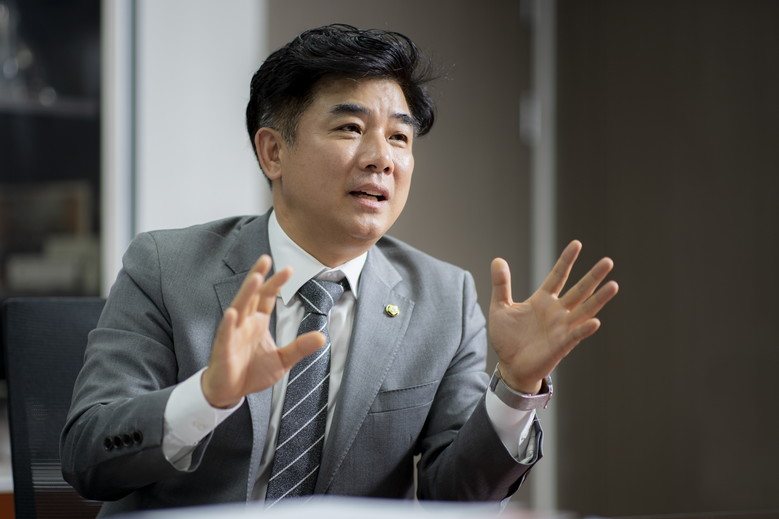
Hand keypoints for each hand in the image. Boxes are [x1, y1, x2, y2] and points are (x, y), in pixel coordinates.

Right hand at [201, 255, 324, 407]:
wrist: (230, 392)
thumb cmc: (252, 373)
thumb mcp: (282, 360)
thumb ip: (299, 347)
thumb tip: (322, 336)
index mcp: (257, 322)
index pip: (266, 297)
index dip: (276, 283)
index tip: (289, 269)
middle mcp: (244, 323)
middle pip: (251, 295)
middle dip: (258, 277)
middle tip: (266, 258)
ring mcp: (232, 334)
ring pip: (238, 309)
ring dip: (246, 293)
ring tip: (255, 278)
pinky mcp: (223, 350)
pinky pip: (226, 335)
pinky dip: (229, 325)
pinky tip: (232, 313)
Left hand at [489, 240, 617, 393]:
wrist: (509, 366)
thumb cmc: (507, 338)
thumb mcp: (500, 307)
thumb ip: (501, 285)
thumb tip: (498, 259)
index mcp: (542, 300)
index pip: (558, 276)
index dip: (567, 260)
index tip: (577, 244)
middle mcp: (557, 311)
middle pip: (579, 290)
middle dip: (593, 276)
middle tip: (608, 261)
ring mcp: (562, 327)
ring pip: (584, 310)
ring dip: (599, 299)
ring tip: (614, 285)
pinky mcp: (561, 345)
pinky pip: (576, 335)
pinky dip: (584, 328)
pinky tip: (595, 321)